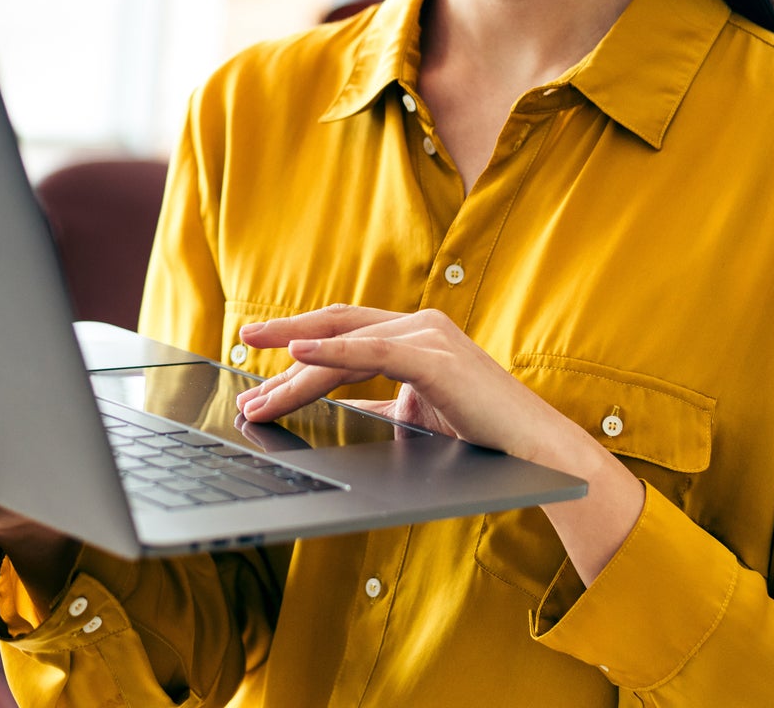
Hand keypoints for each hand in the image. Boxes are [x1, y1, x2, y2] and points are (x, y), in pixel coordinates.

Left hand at [237, 304, 573, 462]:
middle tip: (242, 350)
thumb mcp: (415, 414)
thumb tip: (333, 412)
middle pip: (337, 325)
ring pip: (346, 344)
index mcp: (415, 335)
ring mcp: (428, 335)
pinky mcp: (434, 356)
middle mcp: (420, 325)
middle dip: (286, 337)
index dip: (301, 348)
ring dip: (295, 367)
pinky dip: (330, 348)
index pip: (346, 334)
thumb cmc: (480, 432)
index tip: (261, 374)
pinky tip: (297, 351)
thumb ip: (377, 406)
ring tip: (259, 387)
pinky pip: (371, 349)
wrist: (532, 447)